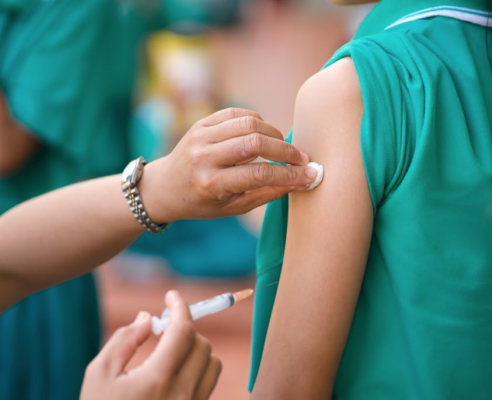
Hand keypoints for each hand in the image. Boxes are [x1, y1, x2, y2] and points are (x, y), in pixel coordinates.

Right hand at [80, 291, 220, 399]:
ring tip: (170, 353)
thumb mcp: (99, 374)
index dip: (179, 306)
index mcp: (157, 380)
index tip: (171, 296)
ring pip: (212, 364)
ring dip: (195, 350)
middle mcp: (182, 394)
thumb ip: (125, 340)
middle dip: (184, 330)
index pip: (183, 330)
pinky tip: (174, 374)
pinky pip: (209, 384)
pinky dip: (198, 370)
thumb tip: (148, 317)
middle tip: (162, 332)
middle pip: (202, 344)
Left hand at [139, 108, 317, 221]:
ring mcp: (201, 136)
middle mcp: (204, 157)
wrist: (166, 186)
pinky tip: (264, 135)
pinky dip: (257, 121)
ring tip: (284, 148)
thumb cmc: (202, 202)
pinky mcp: (202, 122)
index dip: (288, 174)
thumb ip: (267, 193)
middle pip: (255, 143)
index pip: (258, 174)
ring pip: (249, 123)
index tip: (309, 174)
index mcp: (211, 184)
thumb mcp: (233, 207)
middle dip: (285, 150)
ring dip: (274, 134)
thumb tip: (300, 181)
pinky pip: (237, 114)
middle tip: (301, 159)